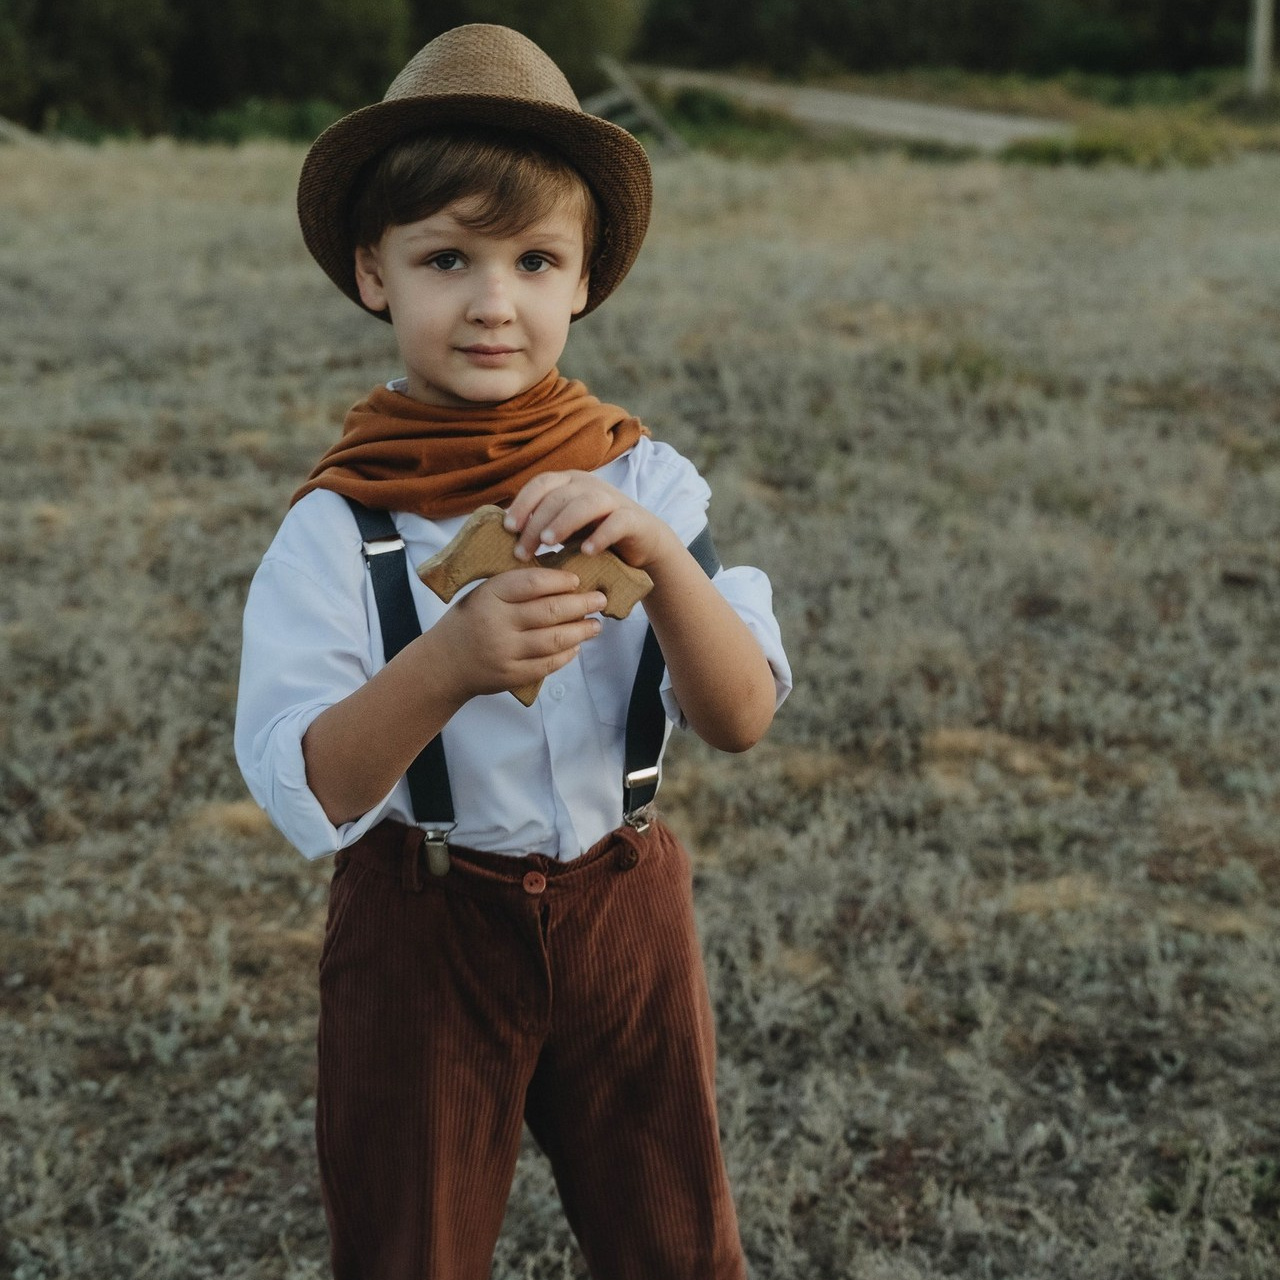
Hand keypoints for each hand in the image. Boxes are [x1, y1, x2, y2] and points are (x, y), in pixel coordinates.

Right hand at [429, 566, 606, 701]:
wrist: (444, 663)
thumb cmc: (470, 621)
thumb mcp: (483, 594)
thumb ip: (516, 587)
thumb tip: (563, 579)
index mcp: (489, 596)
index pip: (532, 583)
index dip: (559, 580)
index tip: (577, 580)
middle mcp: (497, 624)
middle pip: (549, 611)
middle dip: (581, 604)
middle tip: (599, 600)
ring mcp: (504, 652)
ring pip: (553, 640)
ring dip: (580, 631)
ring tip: (595, 625)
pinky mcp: (511, 675)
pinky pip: (547, 664)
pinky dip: (567, 655)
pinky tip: (576, 646)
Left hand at [502, 471, 680, 571]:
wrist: (642, 543)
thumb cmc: (595, 534)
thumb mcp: (564, 526)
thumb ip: (541, 523)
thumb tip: (504, 533)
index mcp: (569, 483)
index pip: (541, 484)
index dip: (523, 503)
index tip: (508, 528)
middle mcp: (590, 486)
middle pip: (558, 497)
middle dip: (536, 524)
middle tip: (522, 552)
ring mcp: (613, 500)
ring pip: (585, 503)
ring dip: (564, 523)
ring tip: (549, 546)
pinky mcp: (633, 519)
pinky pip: (616, 522)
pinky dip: (600, 536)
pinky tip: (586, 553)